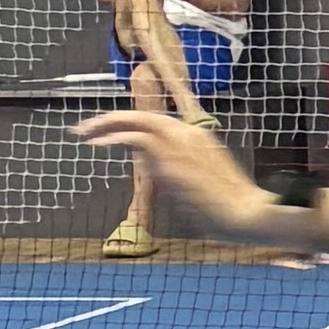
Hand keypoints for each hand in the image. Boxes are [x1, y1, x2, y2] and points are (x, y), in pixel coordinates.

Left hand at [77, 108, 285, 243]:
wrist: (245, 212)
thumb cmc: (230, 206)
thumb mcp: (204, 180)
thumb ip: (180, 170)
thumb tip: (159, 173)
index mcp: (197, 137)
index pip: (155, 122)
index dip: (128, 124)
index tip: (106, 132)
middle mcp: (188, 133)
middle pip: (142, 116)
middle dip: (110, 119)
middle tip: (85, 128)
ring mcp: (181, 142)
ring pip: (137, 120)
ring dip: (106, 124)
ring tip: (83, 133)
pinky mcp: (173, 156)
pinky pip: (137, 137)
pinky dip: (115, 137)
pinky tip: (98, 143)